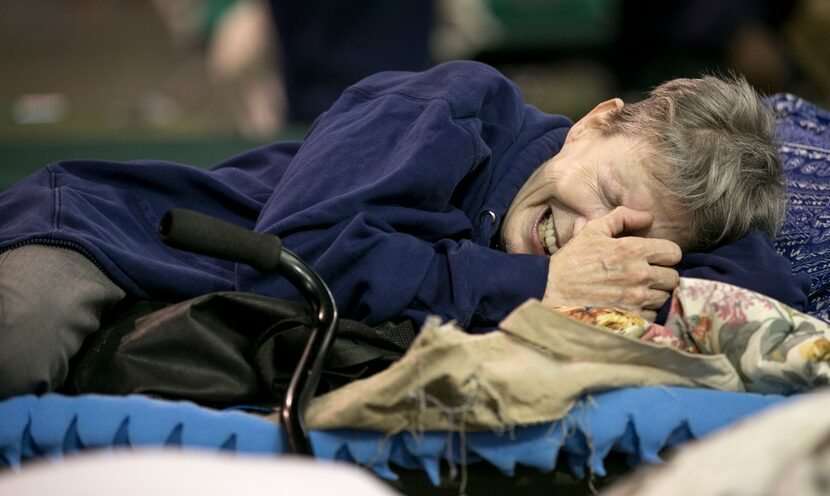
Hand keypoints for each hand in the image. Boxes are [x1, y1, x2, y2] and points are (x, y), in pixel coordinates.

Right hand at [542, 207, 681, 320]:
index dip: (666, 254)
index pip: (674, 252)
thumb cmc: (573, 259)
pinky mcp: (630, 316)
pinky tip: (630, 304)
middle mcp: (640, 274)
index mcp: (633, 249)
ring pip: (664, 297)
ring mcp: (636, 298)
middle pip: (673, 277)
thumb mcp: (593, 230)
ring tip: (637, 291)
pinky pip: (652, 315)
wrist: (551, 289)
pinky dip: (645, 311)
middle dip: (662, 275)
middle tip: (647, 275)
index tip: (655, 257)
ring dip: (655, 294)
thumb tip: (647, 216)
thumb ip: (622, 217)